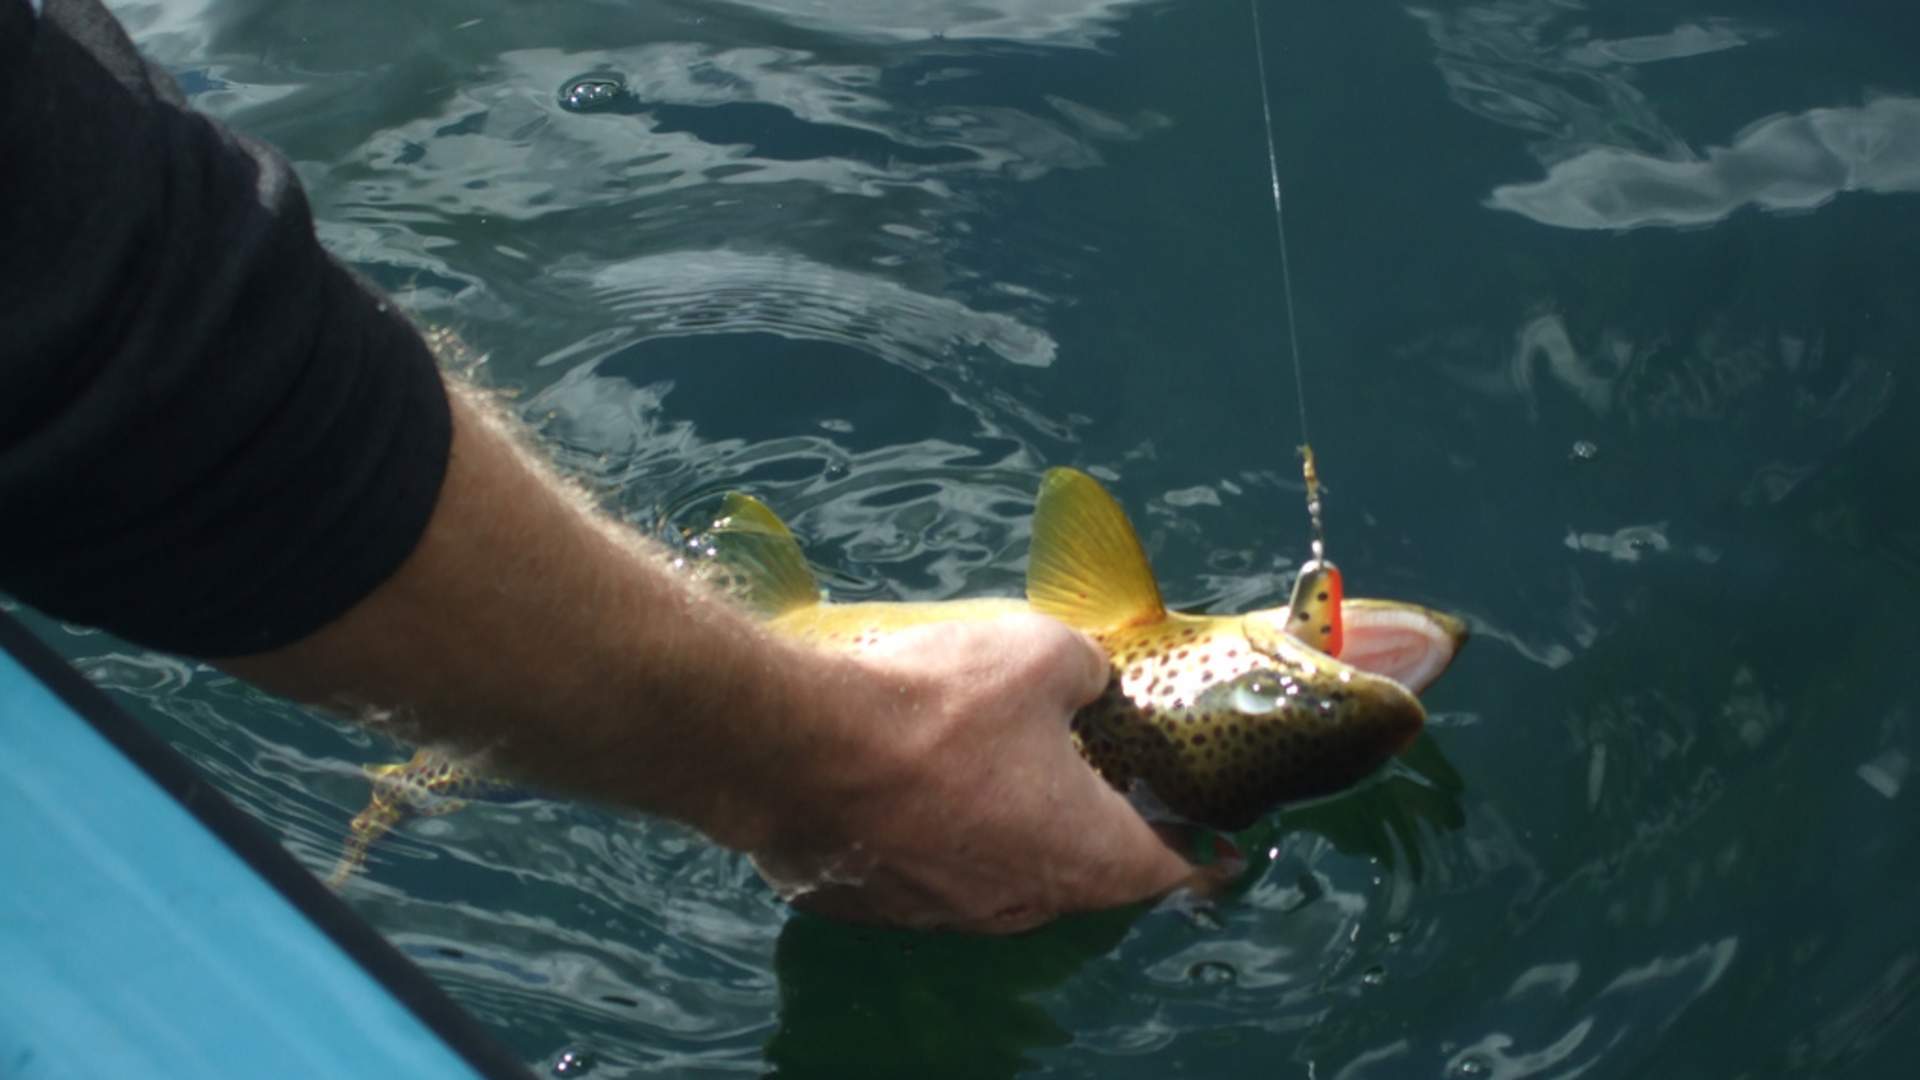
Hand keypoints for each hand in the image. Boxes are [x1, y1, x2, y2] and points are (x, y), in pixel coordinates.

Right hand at [748, 613, 1213, 933]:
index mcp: (1082, 853)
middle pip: (1081, 880)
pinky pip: (925, 876)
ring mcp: (941, 912)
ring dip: (1010, 840)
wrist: (798, 744)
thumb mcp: (1042, 653)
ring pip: (999, 882)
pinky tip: (914, 792)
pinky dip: (936, 842)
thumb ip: (1086, 672)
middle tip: (1101, 791)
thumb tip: (1088, 680)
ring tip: (1000, 782)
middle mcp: (1019, 901)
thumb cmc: (939, 703)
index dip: (1200, 854)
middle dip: (1096, 838)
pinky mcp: (873, 905)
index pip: (1167, 870)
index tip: (1220, 849)